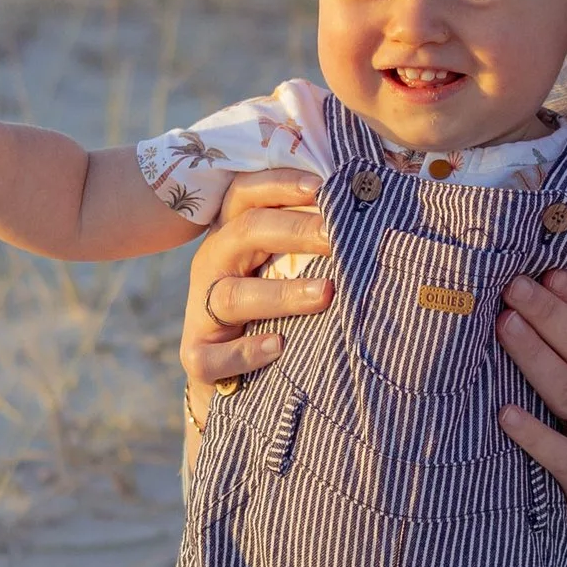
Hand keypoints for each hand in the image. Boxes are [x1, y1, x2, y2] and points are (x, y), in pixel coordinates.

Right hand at [180, 172, 332, 420]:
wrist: (238, 382)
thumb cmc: (274, 311)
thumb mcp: (285, 268)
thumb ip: (314, 243)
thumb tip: (369, 216)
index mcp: (232, 234)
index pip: (246, 194)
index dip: (280, 185)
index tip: (322, 187)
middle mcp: (213, 264)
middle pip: (244, 233)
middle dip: (294, 231)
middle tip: (336, 238)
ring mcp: (201, 311)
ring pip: (231, 296)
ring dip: (281, 294)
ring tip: (324, 294)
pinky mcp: (197, 356)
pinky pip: (213, 355)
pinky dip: (246, 352)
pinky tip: (279, 345)